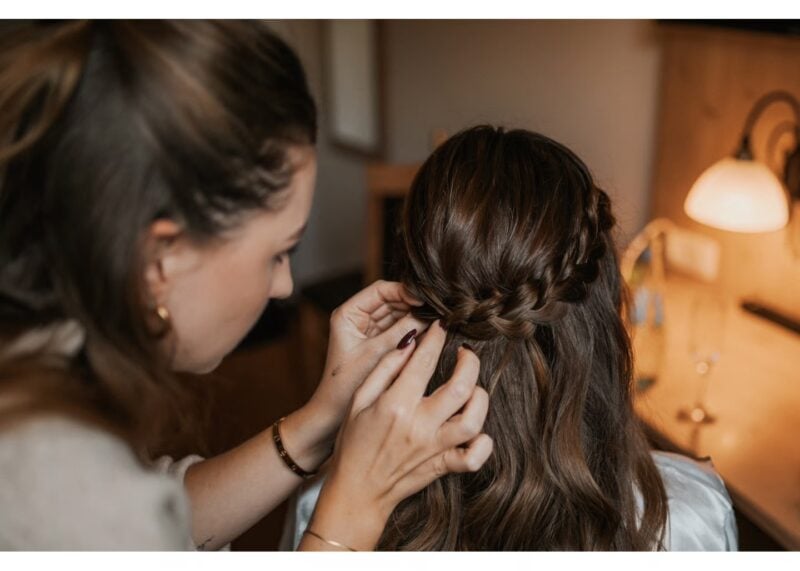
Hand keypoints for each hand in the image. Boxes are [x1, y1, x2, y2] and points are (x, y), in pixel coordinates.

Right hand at [304, 321, 492, 550]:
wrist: (356, 492)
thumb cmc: (353, 444)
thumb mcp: (359, 401)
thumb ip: (385, 369)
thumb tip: (409, 342)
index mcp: (396, 405)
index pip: (424, 360)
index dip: (436, 337)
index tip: (441, 327)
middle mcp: (420, 426)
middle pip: (462, 386)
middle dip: (469, 361)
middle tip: (465, 353)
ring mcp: (434, 448)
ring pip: (474, 419)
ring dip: (479, 398)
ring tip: (471, 388)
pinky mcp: (443, 467)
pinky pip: (474, 457)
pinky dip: (483, 443)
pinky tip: (476, 430)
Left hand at [306, 280, 428, 437]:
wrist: (332, 414)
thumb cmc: (346, 385)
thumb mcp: (377, 354)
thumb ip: (402, 332)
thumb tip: (431, 316)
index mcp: (348, 314)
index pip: (380, 290)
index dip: (404, 291)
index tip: (425, 299)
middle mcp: (358, 318)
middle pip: (392, 300)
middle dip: (414, 304)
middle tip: (437, 310)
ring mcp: (370, 331)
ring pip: (399, 314)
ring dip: (417, 317)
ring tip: (437, 321)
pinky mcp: (379, 344)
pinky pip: (401, 330)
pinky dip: (415, 331)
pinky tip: (431, 333)